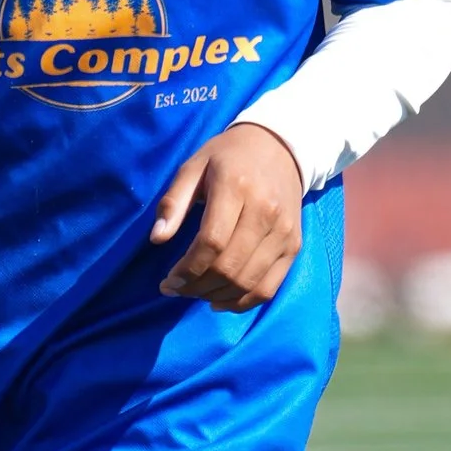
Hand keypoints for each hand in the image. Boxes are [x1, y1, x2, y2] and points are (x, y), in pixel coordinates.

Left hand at [148, 122, 302, 308]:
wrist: (280, 147)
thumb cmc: (228, 157)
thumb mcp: (193, 167)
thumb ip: (173, 202)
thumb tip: (157, 239)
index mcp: (236, 187)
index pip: (211, 242)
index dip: (187, 269)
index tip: (168, 281)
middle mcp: (266, 211)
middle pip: (229, 267)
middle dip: (197, 287)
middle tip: (177, 289)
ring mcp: (284, 231)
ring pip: (248, 282)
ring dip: (215, 296)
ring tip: (194, 293)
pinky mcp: (294, 245)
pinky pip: (268, 287)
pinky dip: (242, 302)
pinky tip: (219, 300)